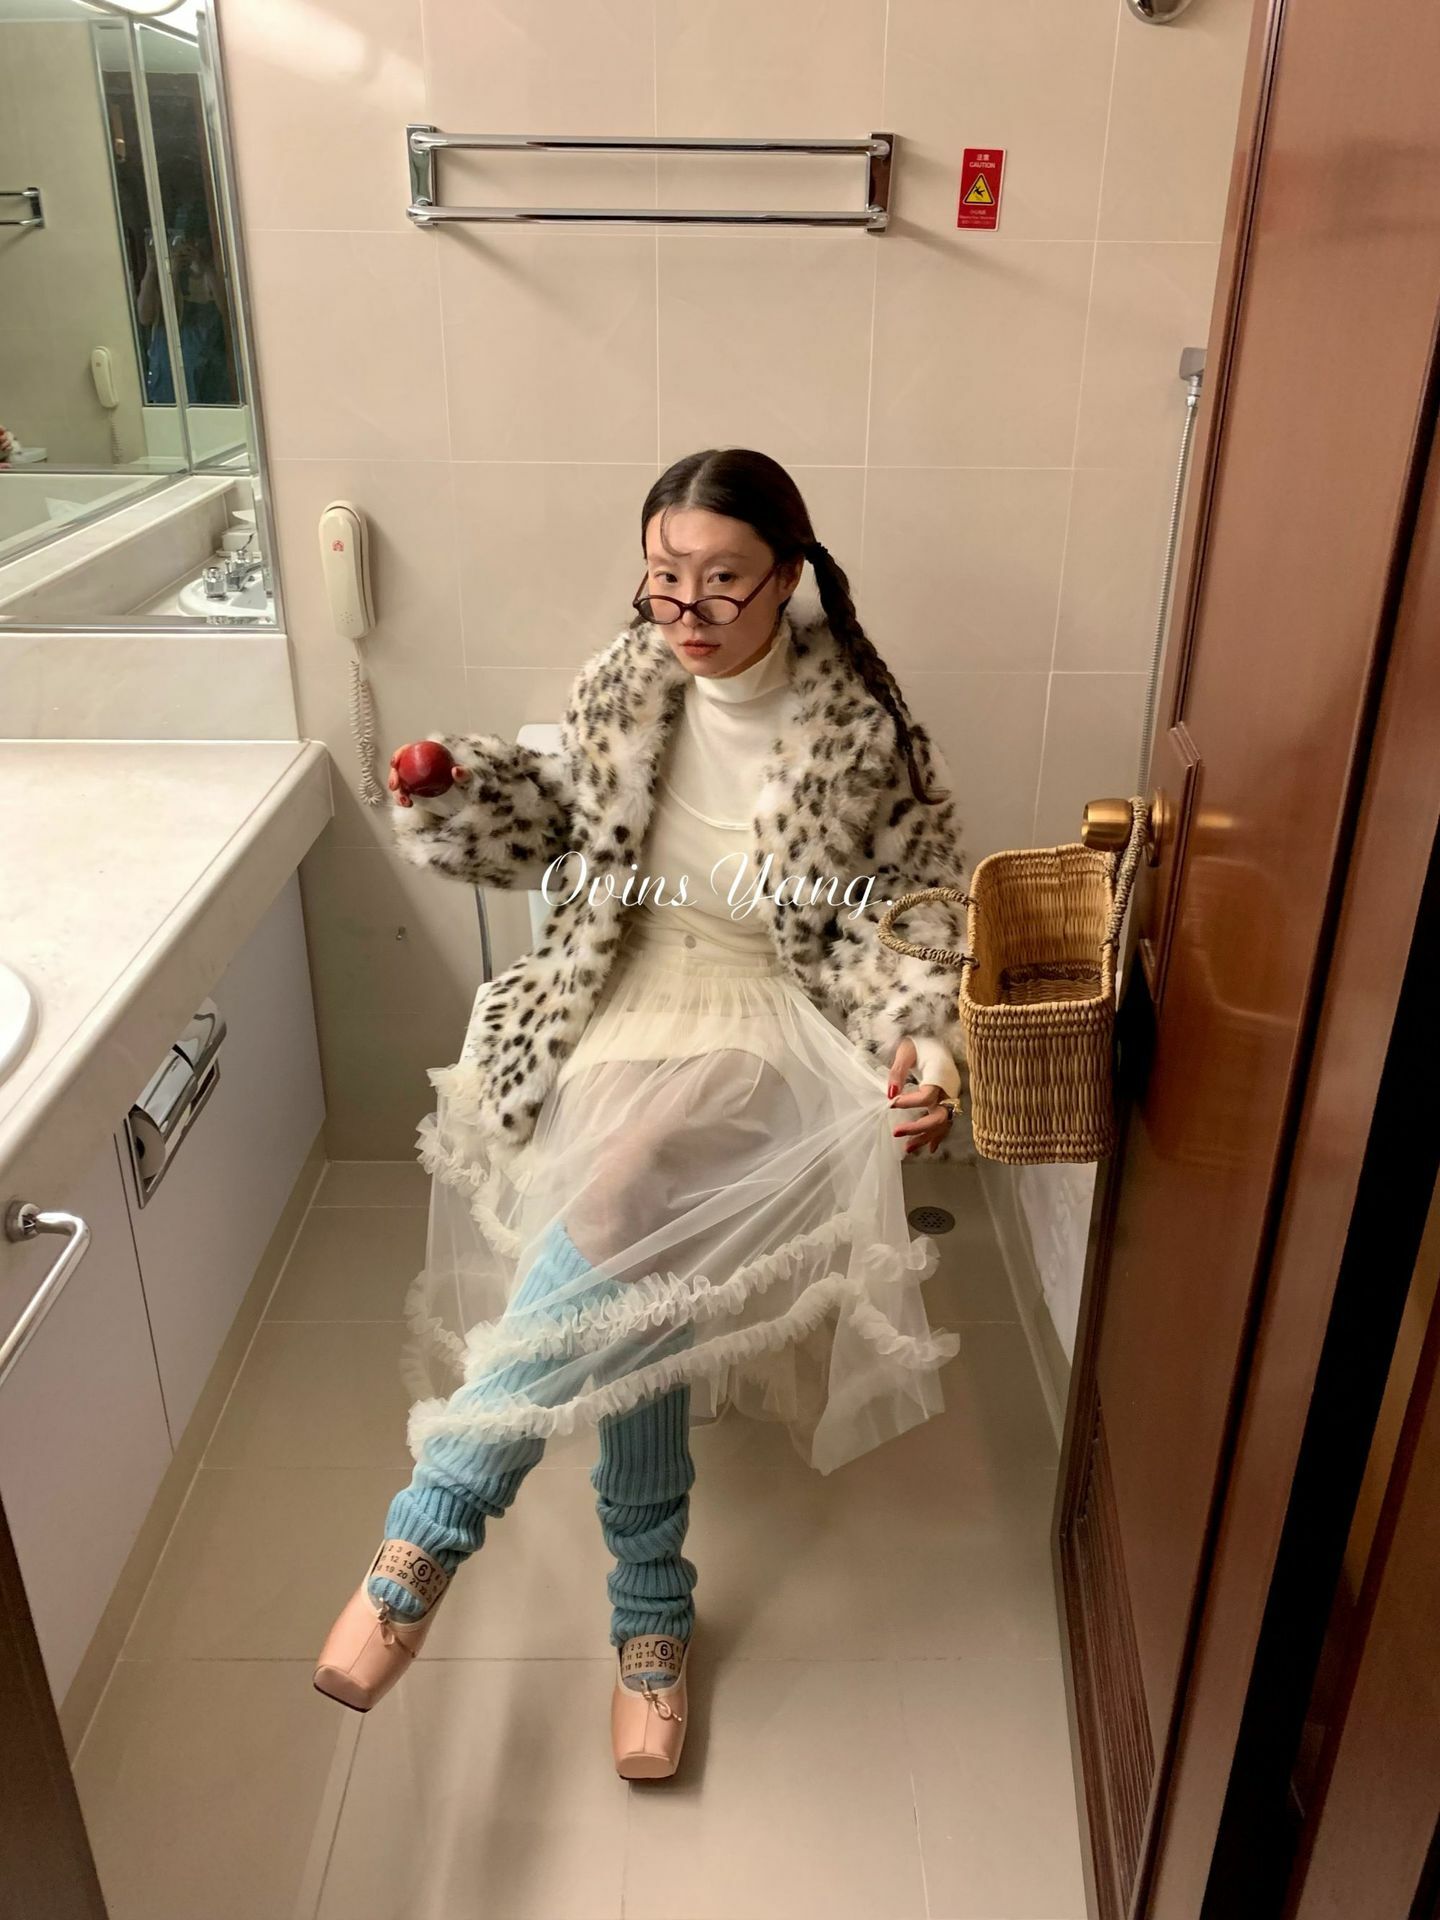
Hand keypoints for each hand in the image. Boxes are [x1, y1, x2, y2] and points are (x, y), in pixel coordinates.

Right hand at [388, 743, 471, 808]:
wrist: (467, 791)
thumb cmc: (467, 778)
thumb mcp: (469, 774)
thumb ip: (464, 773)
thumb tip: (456, 771)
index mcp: (425, 754)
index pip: (407, 751)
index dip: (398, 755)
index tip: (395, 763)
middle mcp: (417, 766)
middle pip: (400, 769)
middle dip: (393, 777)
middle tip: (396, 786)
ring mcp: (415, 780)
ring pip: (401, 784)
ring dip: (398, 792)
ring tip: (405, 801)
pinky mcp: (416, 792)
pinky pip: (407, 794)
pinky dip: (405, 799)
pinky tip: (409, 804)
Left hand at [887, 1036, 954, 1155]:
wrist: (940, 1036)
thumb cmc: (921, 1043)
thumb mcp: (906, 1051)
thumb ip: (898, 1072)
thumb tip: (890, 1094)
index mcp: (940, 1074)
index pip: (927, 1096)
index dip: (909, 1103)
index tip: (891, 1104)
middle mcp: (949, 1089)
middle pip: (939, 1115)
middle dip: (918, 1127)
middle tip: (896, 1132)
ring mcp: (951, 1097)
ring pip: (943, 1123)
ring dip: (925, 1136)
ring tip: (907, 1149)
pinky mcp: (949, 1101)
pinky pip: (946, 1122)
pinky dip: (937, 1136)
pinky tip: (929, 1148)